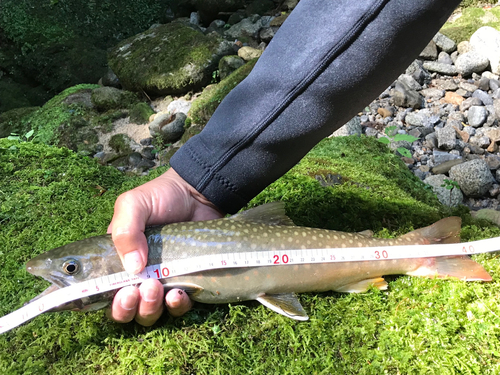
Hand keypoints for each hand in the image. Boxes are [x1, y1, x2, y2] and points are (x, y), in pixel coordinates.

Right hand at [107, 168, 223, 324]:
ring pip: (149, 313)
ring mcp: (163, 281)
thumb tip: (133, 268)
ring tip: (157, 288)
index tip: (118, 293)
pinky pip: (178, 307)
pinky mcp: (187, 282)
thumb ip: (125, 231)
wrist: (198, 193)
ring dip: (150, 308)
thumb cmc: (161, 197)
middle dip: (128, 308)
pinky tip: (178, 294)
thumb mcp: (133, 205)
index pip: (102, 291)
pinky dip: (176, 306)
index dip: (104, 301)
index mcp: (118, 259)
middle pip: (125, 309)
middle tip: (139, 290)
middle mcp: (138, 275)